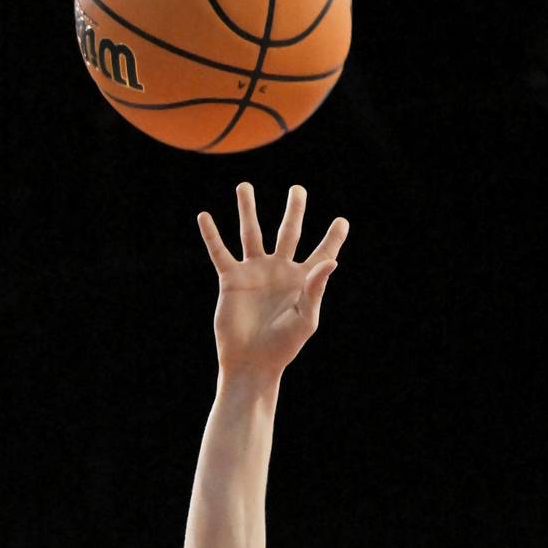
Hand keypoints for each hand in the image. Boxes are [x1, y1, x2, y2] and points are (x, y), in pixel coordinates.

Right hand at [198, 182, 347, 379]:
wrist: (252, 361)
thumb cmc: (283, 346)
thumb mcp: (305, 318)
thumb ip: (316, 288)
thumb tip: (332, 261)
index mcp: (302, 281)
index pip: (322, 254)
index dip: (333, 238)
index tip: (343, 221)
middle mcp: (279, 271)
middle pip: (289, 232)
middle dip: (294, 210)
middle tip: (297, 189)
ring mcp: (255, 272)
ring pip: (251, 233)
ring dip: (247, 209)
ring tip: (244, 186)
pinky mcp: (232, 279)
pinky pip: (220, 252)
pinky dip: (212, 234)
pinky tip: (205, 216)